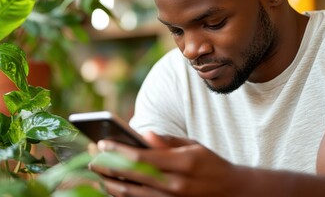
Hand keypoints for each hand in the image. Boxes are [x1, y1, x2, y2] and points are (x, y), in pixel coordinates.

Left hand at [89, 132, 244, 196]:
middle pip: (133, 176)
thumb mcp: (193, 145)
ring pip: (133, 194)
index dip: (119, 150)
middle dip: (109, 168)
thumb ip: (167, 141)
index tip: (102, 143)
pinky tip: (113, 189)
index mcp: (183, 163)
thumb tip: (145, 133)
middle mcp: (176, 185)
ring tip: (97, 176)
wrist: (231, 191)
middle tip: (92, 160)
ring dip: (111, 185)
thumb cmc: (210, 163)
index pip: (143, 157)